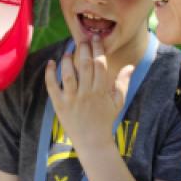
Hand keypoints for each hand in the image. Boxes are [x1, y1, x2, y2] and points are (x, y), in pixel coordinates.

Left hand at [44, 35, 134, 150]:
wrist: (92, 142)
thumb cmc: (105, 121)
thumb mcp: (118, 102)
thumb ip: (123, 83)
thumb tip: (130, 66)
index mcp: (101, 90)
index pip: (100, 64)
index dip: (98, 49)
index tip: (96, 38)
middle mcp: (87, 93)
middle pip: (85, 65)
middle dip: (84, 49)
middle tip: (82, 39)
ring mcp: (72, 99)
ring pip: (69, 74)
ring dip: (67, 60)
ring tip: (68, 51)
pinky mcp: (60, 105)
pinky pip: (53, 87)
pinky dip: (50, 74)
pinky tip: (50, 63)